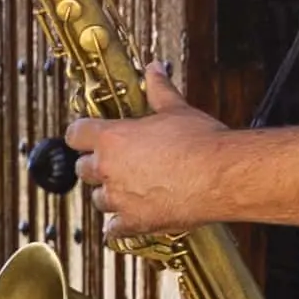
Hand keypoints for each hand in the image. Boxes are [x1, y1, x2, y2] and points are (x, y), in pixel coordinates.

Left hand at [67, 70, 233, 238]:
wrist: (223, 175)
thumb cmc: (201, 141)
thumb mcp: (176, 109)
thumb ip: (159, 90)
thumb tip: (155, 68)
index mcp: (111, 138)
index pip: (75, 134)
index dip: (82, 135)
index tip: (88, 137)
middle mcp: (109, 168)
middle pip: (83, 169)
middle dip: (97, 167)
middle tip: (116, 165)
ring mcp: (120, 198)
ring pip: (98, 199)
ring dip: (109, 195)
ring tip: (128, 190)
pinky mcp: (136, 222)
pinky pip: (114, 230)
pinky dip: (119, 227)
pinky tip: (128, 222)